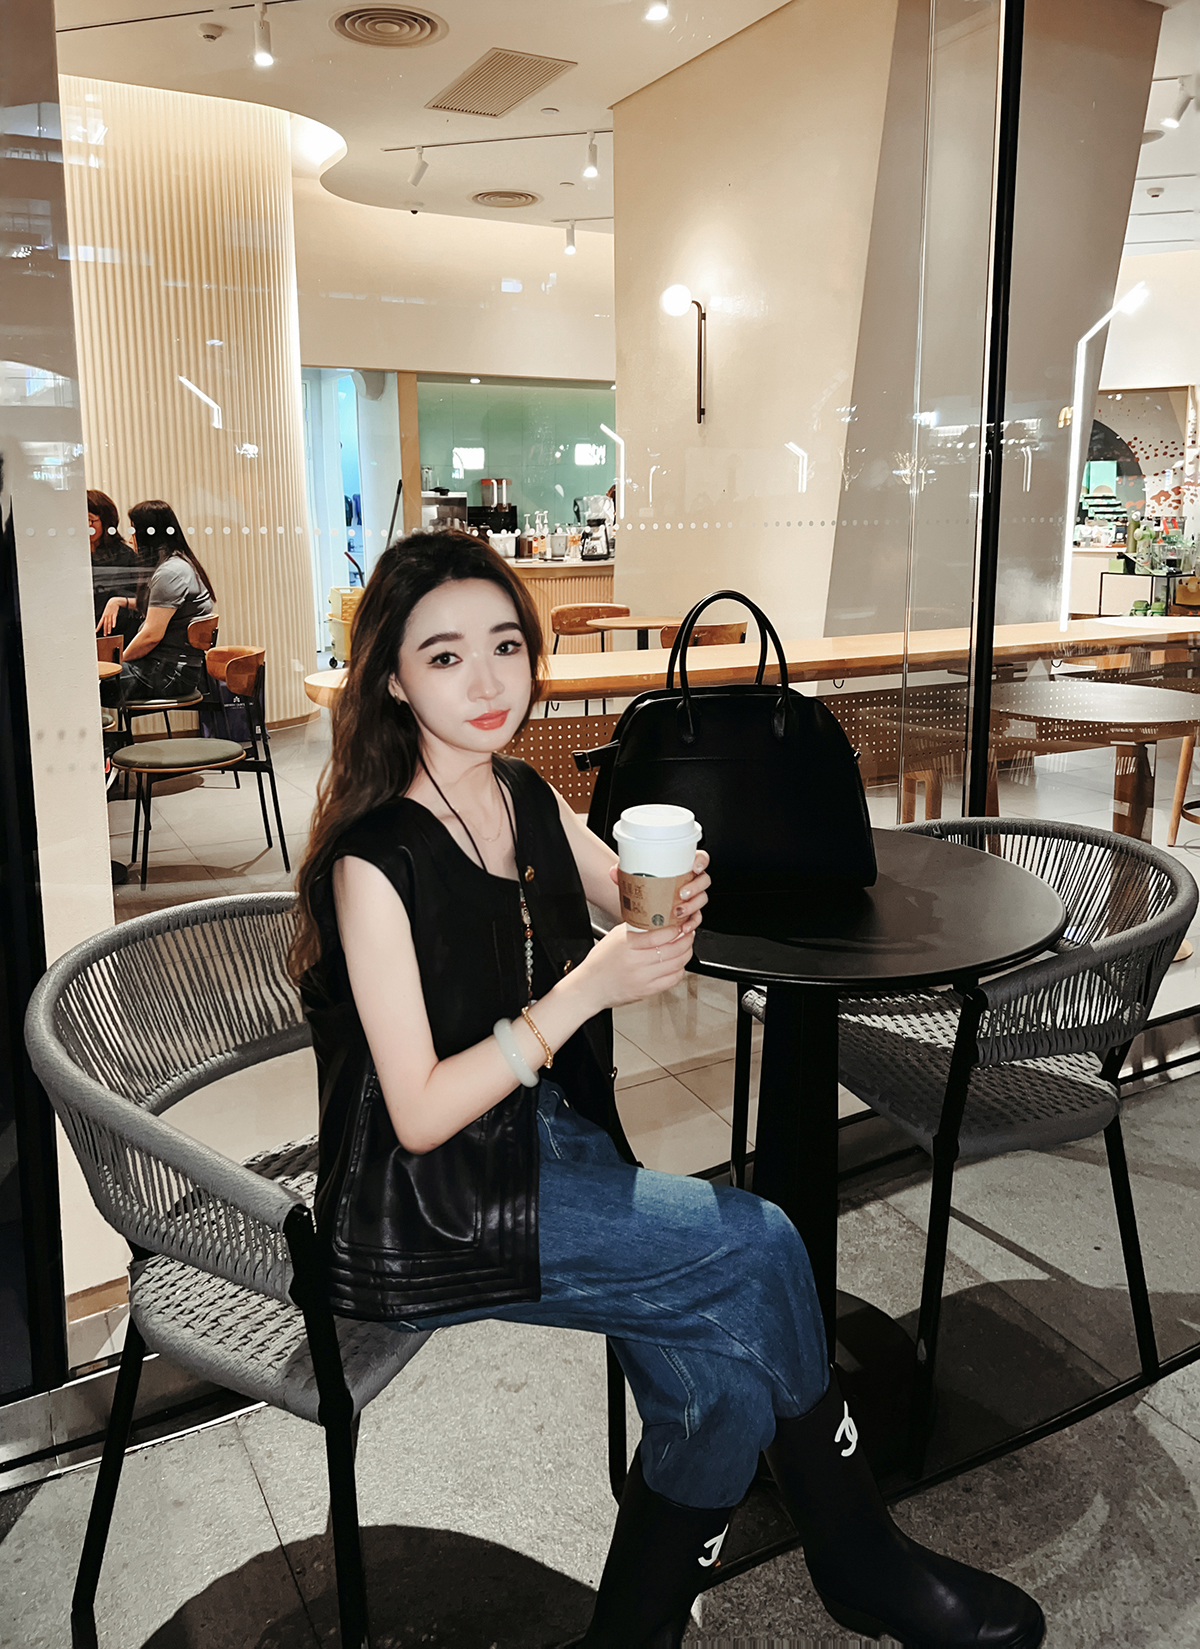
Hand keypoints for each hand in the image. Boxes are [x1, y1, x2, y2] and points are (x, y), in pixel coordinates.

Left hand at [96, 597, 123, 636]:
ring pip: (109, 623)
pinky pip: (114, 619)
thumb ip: (107, 617)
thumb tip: (106, 622)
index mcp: (104, 616)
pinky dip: (113, 623)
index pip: (100, 622)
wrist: (112, 602)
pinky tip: (113, 626)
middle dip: (105, 630)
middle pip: (105, 624)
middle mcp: (106, 616)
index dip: (98, 627)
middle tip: (105, 635)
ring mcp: (110, 615)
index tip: (96, 631)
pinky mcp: (114, 614)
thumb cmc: (110, 607)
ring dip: (109, 628)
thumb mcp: (107, 612)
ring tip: (109, 633)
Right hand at [575, 919, 696, 1010]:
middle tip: (688, 934)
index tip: (680, 925)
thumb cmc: (600, 962)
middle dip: (686, 940)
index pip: (659, 936)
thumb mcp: (614, 937)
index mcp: (627, 945)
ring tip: (686, 947)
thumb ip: (635, 928)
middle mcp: (636, 962)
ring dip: (686, 954)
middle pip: (673, 950)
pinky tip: (678, 964)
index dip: (675, 930)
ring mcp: (643, 978)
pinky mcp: (647, 991)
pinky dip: (680, 970)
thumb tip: (657, 919)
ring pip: (676, 964)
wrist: (590, 987)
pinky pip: (672, 980)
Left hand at [605, 848, 710, 926]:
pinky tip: (683, 926)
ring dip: (693, 906)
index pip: (700, 858)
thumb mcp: (635, 877)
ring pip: (702, 899)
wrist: (643, 905)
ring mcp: (692, 897)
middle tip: (682, 893)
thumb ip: (625, 873)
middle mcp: (690, 881)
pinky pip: (697, 917)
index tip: (694, 867)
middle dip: (696, 888)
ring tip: (678, 912)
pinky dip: (692, 923)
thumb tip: (615, 872)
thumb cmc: (645, 885)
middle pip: (704, 880)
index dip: (701, 861)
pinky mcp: (690, 913)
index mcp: (682, 867)